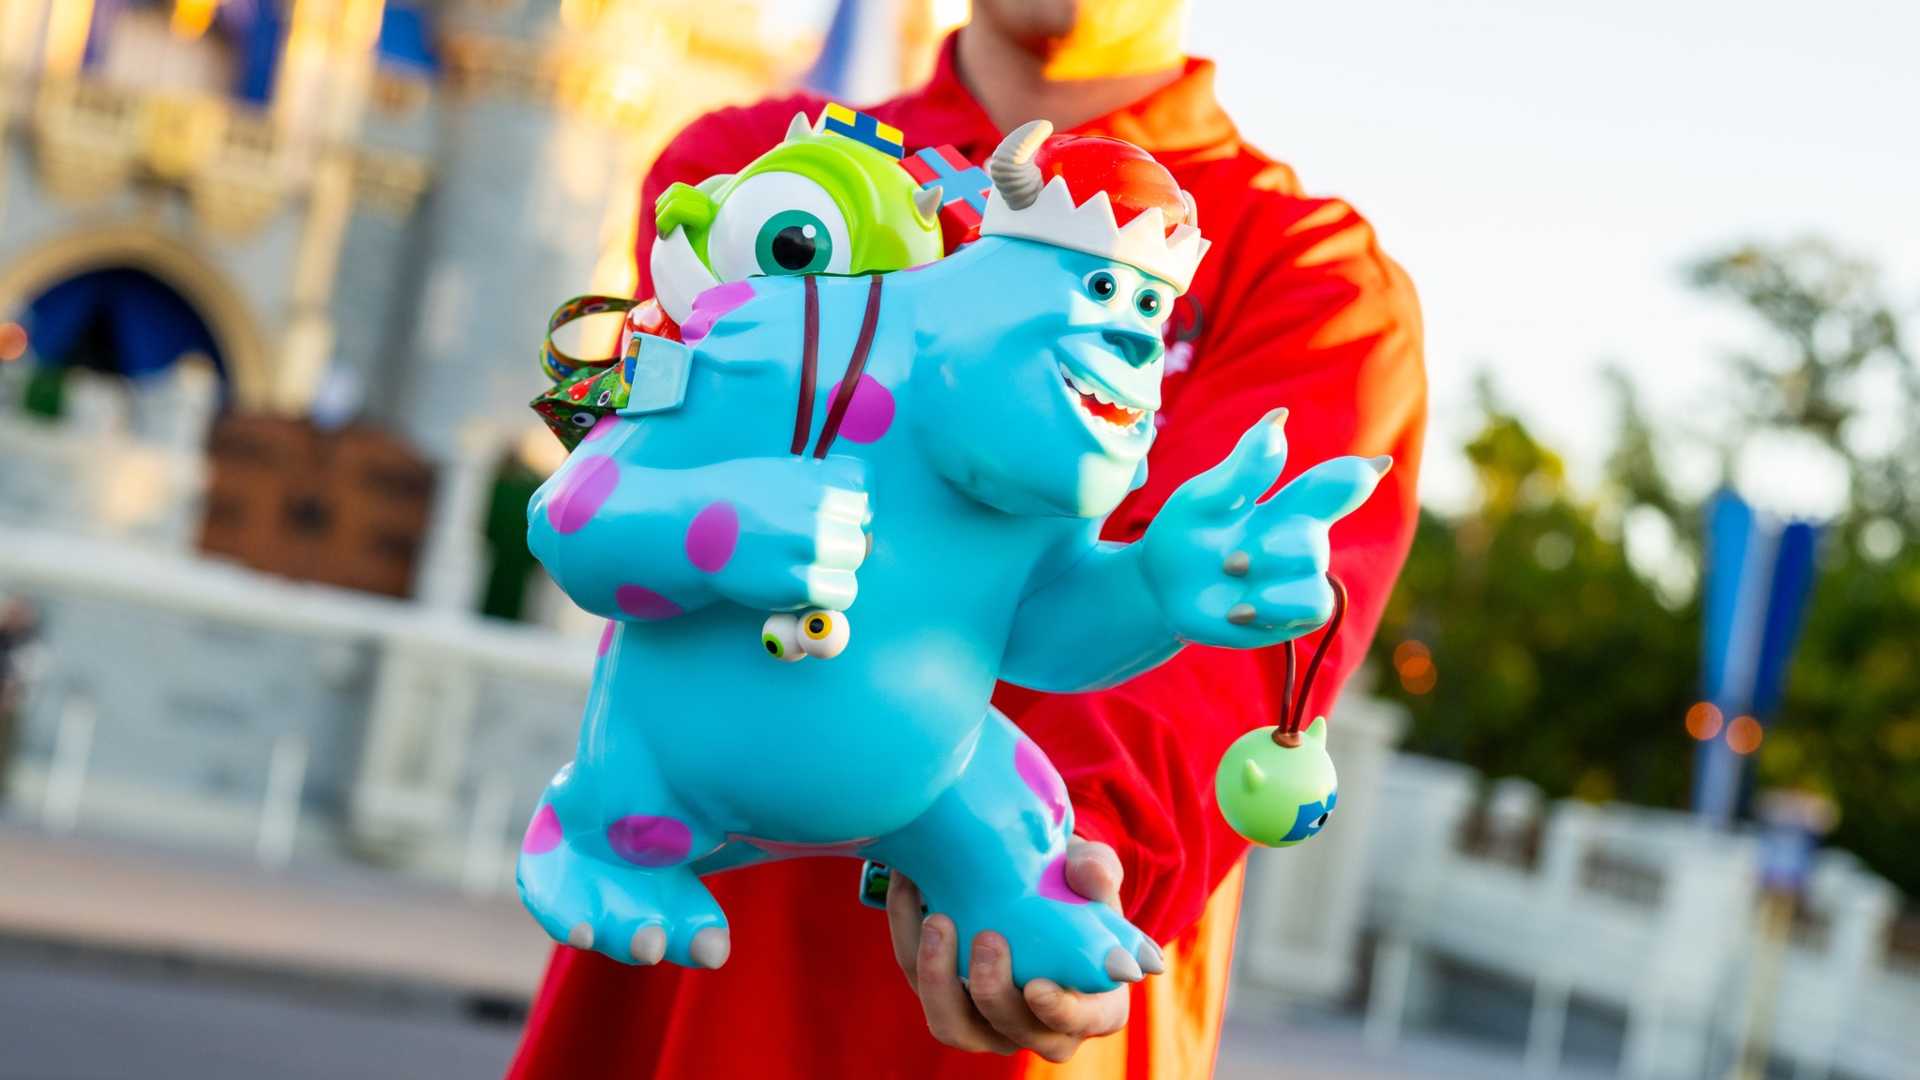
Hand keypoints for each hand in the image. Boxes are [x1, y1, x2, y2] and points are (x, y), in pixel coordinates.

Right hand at [708, 454, 869, 611]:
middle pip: (860, 527)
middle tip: (806, 548)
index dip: (850, 506)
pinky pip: (842, 592)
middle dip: (841, 539)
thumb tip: (859, 509)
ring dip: (835, 566)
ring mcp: (806, 544)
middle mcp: (814, 507)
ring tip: (800, 566)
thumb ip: (814, 483)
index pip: (863, 488)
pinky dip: (828, 594)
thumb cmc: (725, 501)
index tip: (830, 515)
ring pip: (854, 559)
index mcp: (809, 477)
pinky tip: (799, 587)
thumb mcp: (773, 472)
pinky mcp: (794, 582)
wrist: (681, 528)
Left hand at [886, 840, 1131, 1061]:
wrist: (1030, 884)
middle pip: (1008, 1029)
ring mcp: (986, 1022)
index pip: (1074, 1024)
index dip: (1057, 1013)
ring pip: (952, 1023)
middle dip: (991, 989)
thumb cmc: (1076, 892)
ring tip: (937, 920)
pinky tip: (911, 890)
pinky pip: (920, 983)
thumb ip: (1099, 872)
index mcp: (1089, 1007)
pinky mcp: (945, 998)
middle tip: (987, 936)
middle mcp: (1036, 1027)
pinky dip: (910, 938)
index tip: (1037, 986)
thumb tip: (1094, 875)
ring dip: (937, 976)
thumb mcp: (1093, 877)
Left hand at [1140, 408, 1387, 647]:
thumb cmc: (1184, 534)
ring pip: (1315, 571)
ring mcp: (1298, 577)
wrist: (1157, 590)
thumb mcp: (1205, 498)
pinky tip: (1238, 610)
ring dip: (1272, 574)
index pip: (1329, 485)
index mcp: (1286, 504)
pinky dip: (1275, 607)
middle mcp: (1300, 538)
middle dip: (1276, 545)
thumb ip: (1245, 467)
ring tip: (1230, 575)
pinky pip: (1313, 607)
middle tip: (1231, 560)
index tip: (1376, 465)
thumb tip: (1280, 416)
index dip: (1354, 476)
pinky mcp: (1291, 613)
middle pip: (1314, 533)